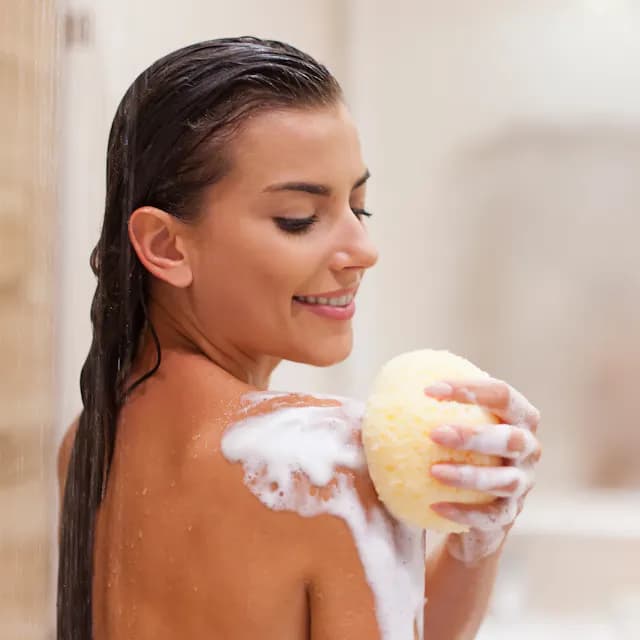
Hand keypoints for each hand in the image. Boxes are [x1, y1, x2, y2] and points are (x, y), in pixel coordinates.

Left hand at [423, 378, 540, 565]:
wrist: (470, 509)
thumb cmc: (451, 451)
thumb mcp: (441, 428)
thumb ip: (422, 408)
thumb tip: (379, 389)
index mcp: (517, 417)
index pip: (502, 395)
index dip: (471, 388)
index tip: (429, 389)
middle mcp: (528, 449)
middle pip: (511, 438)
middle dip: (475, 434)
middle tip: (435, 433)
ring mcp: (523, 485)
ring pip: (504, 480)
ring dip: (470, 475)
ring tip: (434, 471)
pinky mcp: (510, 516)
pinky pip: (490, 516)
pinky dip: (465, 511)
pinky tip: (435, 508)